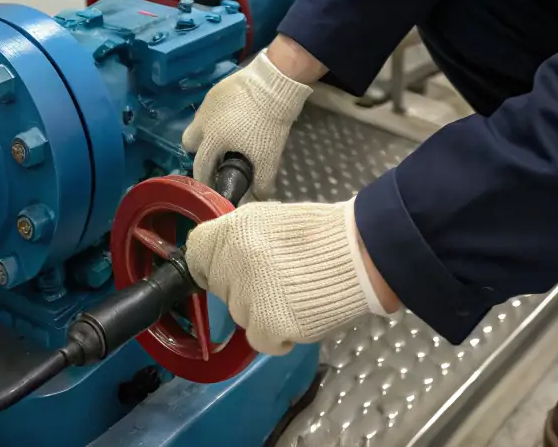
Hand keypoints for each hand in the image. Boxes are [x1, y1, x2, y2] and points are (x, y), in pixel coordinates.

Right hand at [181, 48, 312, 197]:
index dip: (205, 180)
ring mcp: (209, 102)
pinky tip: (236, 116)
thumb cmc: (269, 123)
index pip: (200, 166)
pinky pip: (211, 107)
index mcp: (212, 140)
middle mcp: (204, 121)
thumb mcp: (269, 157)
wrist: (276, 82)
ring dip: (208, 132)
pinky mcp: (218, 88)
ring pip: (199, 122)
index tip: (213, 186)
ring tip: (229, 135)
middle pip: (189, 142)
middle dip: (200, 152)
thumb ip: (262, 183)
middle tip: (219, 156)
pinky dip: (218, 115)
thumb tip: (259, 199)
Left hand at [185, 198, 391, 354]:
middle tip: (276, 279)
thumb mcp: (271, 218)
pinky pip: (261, 339)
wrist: (360, 253)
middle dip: (243, 288)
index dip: (212, 263)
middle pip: (221, 288)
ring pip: (241, 315)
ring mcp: (248, 299)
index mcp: (234, 231)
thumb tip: (222, 256)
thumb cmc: (321, 233)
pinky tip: (300, 314)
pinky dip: (278, 334)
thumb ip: (241, 236)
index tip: (228, 268)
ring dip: (262, 311)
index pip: (197, 253)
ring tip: (295, 293)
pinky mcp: (267, 327)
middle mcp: (233, 264)